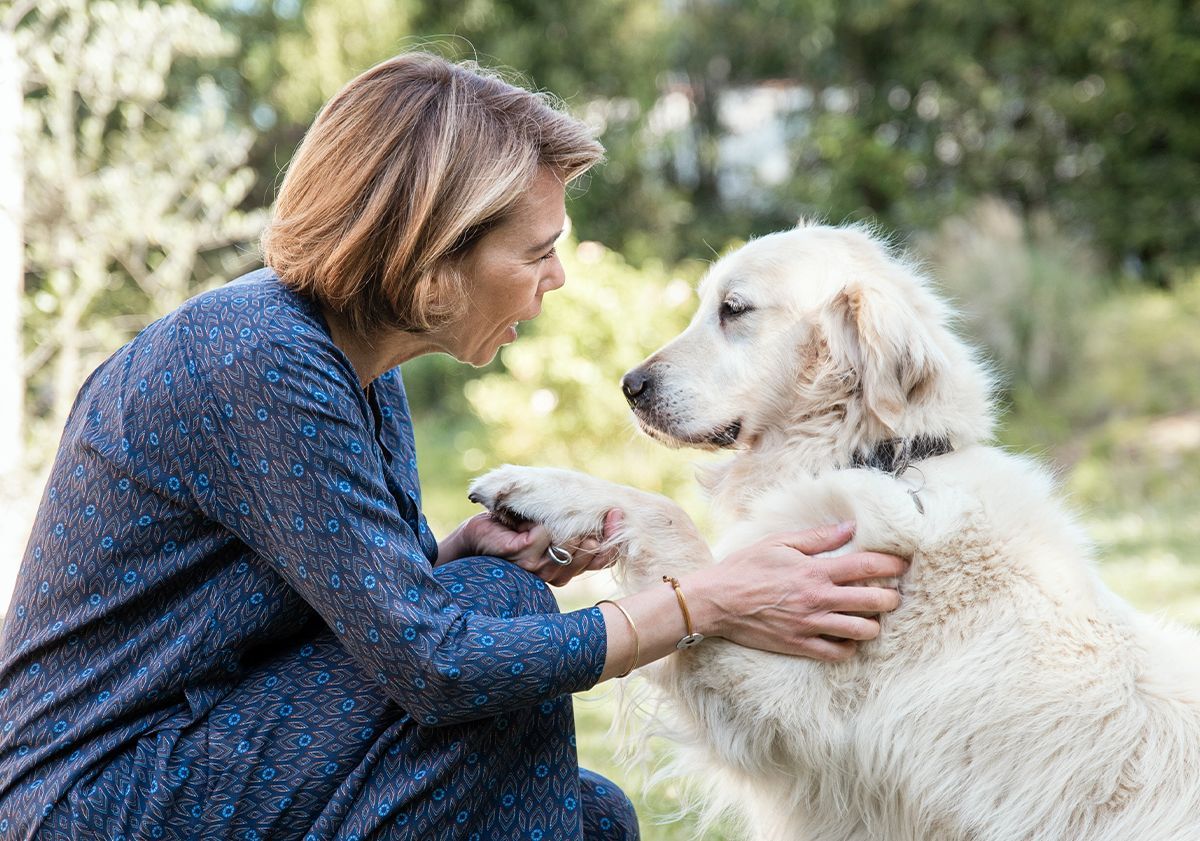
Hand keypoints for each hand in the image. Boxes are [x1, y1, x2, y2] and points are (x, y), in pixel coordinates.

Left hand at [438, 509, 624, 586]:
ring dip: (564, 522)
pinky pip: (545, 534)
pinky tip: (526, 520)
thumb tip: (606, 512)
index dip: (612, 538)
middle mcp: (554, 574)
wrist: (474, 538)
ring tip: (552, 513)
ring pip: (569, 543)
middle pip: (590, 553)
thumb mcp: (547, 526)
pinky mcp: (522, 557)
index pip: (600, 560)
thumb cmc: (510, 528)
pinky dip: (539, 520)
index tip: (617, 513)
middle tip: (602, 510)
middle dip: (598, 528)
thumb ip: (572, 527)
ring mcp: (538, 569)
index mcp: (565, 569)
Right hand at [684, 522, 906, 661]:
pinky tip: (848, 637)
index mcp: (815, 571)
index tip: (903, 565)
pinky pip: (838, 653)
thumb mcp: (779, 543)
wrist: (716, 601)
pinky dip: (850, 647)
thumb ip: (817, 537)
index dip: (892, 566)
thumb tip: (849, 528)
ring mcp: (810, 625)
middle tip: (893, 595)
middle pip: (874, 602)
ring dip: (874, 624)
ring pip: (862, 631)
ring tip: (872, 618)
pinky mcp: (800, 645)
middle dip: (892, 598)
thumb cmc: (745, 567)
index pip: (867, 567)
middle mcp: (818, 599)